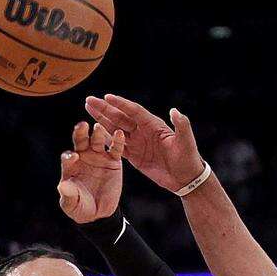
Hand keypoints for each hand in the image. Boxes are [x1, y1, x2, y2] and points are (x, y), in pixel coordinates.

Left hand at [56, 121, 125, 223]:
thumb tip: (62, 186)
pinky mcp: (113, 161)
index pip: (68, 157)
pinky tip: (118, 134)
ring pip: (97, 141)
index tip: (73, 157)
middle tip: (82, 126)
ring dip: (97, 133)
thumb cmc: (81, 206)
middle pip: (80, 142)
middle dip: (80, 133)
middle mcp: (83, 157)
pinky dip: (117, 141)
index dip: (69, 156)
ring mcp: (98, 157)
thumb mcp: (72, 204)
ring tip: (98, 127)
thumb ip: (68, 195)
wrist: (99, 213)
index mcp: (70, 166)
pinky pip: (115, 149)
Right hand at [82, 94, 206, 192]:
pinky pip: (117, 145)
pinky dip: (106, 139)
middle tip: (89, 100)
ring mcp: (138, 143)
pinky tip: (94, 132)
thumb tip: (174, 111)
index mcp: (154, 125)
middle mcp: (143, 131)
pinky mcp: (134, 156)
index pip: (134, 111)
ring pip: (116, 129)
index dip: (121, 104)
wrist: (186, 179)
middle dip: (105, 109)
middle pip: (120, 117)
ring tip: (88, 110)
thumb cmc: (188, 158)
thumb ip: (181, 126)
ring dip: (102, 120)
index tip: (107, 97)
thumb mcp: (186, 142)